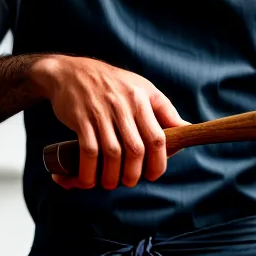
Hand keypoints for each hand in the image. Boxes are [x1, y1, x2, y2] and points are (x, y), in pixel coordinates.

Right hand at [31, 55, 186, 190]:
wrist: (69, 72)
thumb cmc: (112, 83)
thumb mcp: (142, 88)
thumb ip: (164, 110)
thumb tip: (186, 128)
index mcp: (142, 98)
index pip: (157, 137)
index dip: (158, 162)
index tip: (153, 174)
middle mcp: (123, 105)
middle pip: (136, 150)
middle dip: (134, 173)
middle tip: (129, 182)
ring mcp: (101, 112)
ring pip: (112, 153)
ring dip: (111, 176)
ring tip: (110, 183)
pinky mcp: (80, 118)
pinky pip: (88, 150)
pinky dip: (89, 170)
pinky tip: (88, 179)